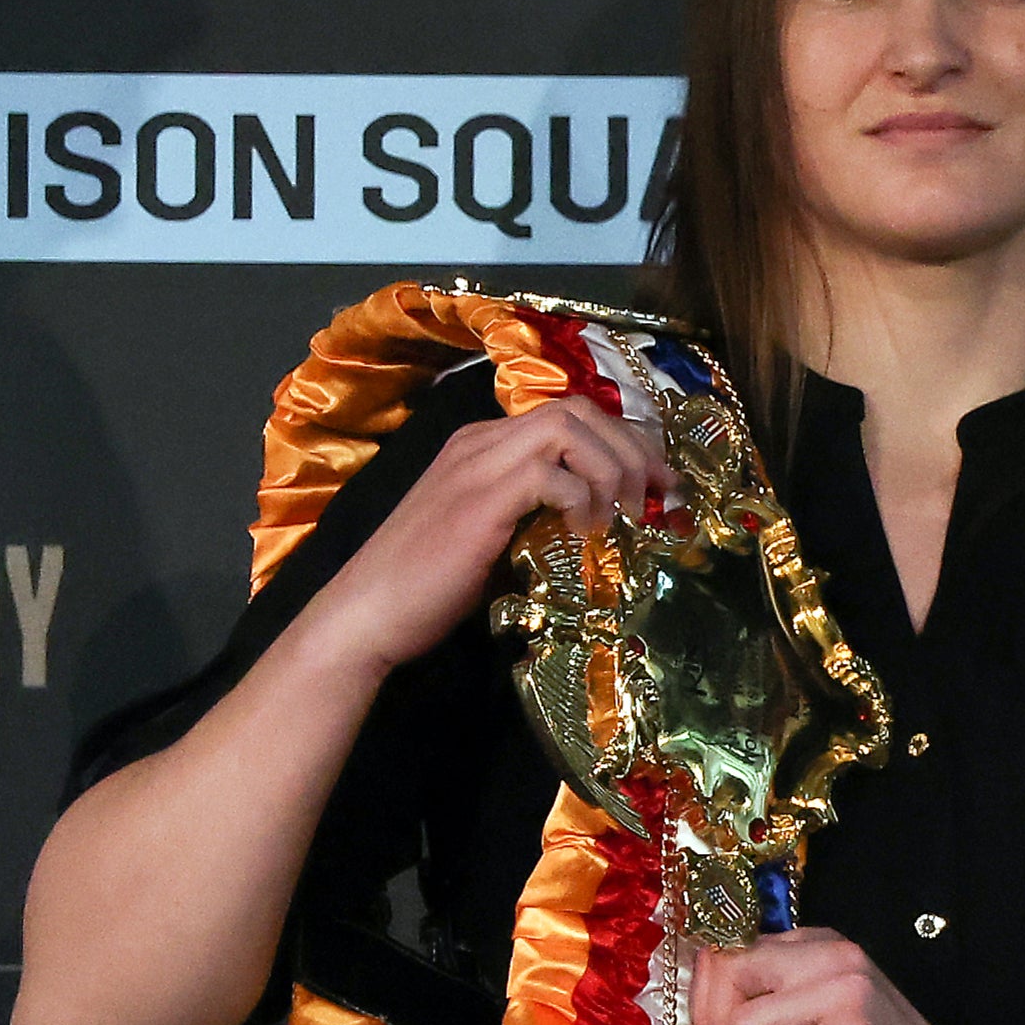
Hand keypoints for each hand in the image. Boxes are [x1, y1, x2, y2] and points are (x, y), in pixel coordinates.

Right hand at [302, 398, 675, 675]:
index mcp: (482, 445)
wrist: (365, 615)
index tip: (658, 484)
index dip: (625, 442)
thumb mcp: (493, 531)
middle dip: (632, 447)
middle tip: (659, 495)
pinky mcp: (478, 502)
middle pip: (578, 409)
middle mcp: (480, 443)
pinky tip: (584, 533)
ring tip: (623, 515)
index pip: (569, 414)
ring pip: (569, 427)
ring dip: (613, 467)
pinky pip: (550, 474)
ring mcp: (476, 467)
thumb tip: (602, 517)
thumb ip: (535, 509)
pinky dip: (582, 499)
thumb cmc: (427, 584)